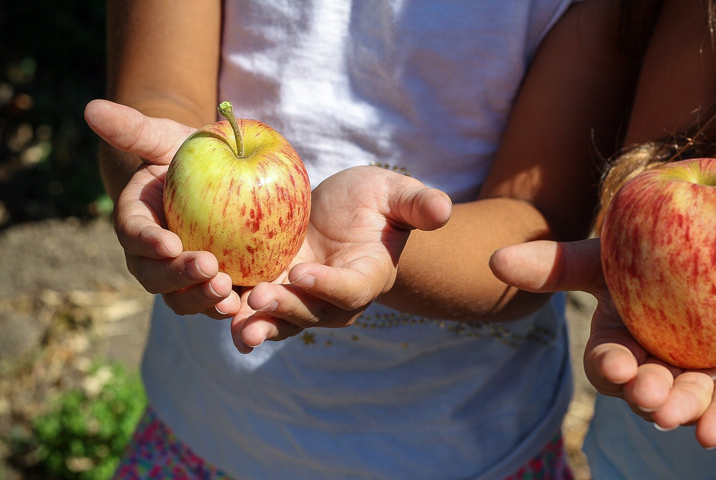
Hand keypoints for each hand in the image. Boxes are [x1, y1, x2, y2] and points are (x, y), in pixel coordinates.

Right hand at [84, 100, 240, 317]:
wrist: (217, 179)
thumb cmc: (188, 155)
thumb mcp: (166, 138)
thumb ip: (134, 129)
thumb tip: (92, 108)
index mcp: (136, 222)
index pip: (134, 234)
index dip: (148, 242)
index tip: (169, 243)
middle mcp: (153, 257)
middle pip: (156, 277)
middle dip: (179, 278)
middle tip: (209, 269)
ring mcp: (182, 278)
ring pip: (183, 299)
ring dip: (202, 300)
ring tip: (228, 294)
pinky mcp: (212, 287)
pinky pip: (215, 305)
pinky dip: (228, 312)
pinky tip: (248, 307)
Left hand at [230, 166, 451, 352]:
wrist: (342, 215)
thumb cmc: (374, 202)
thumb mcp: (395, 194)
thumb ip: (416, 204)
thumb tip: (443, 209)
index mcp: (368, 276)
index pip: (351, 289)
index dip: (329, 286)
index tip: (305, 273)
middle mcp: (334, 299)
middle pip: (311, 314)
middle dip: (286, 310)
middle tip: (259, 299)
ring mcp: (302, 299)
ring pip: (280, 320)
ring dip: (257, 323)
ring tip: (233, 322)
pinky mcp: (273, 290)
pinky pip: (255, 307)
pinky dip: (235, 309)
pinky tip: (210, 304)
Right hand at [490, 238, 715, 448]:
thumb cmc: (649, 256)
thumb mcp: (603, 259)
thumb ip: (554, 265)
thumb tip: (494, 260)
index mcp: (619, 345)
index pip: (607, 364)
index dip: (609, 368)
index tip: (616, 365)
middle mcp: (654, 368)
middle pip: (644, 390)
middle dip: (645, 394)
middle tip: (649, 392)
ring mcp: (695, 376)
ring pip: (685, 401)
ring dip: (678, 410)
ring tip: (676, 412)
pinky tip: (713, 430)